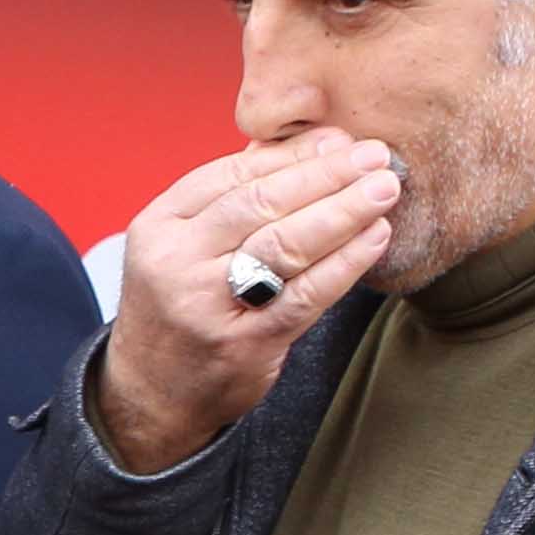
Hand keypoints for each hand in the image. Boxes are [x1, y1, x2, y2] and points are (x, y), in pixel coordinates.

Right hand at [92, 131, 403, 475]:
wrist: (150, 393)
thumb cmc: (178, 307)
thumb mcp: (180, 246)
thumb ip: (230, 199)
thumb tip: (308, 146)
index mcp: (158, 226)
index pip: (231, 175)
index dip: (291, 154)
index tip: (340, 140)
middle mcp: (175, 262)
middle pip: (260, 204)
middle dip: (325, 174)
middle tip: (376, 156)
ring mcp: (206, 305)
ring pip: (285, 244)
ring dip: (343, 211)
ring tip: (383, 189)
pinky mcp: (243, 344)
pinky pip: (305, 295)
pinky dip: (346, 263)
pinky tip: (375, 239)